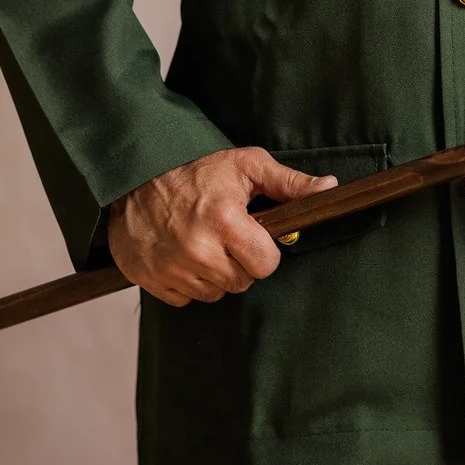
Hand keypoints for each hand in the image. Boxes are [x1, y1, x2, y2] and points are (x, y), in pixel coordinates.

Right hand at [107, 146, 337, 306]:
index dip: (264, 250)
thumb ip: (290, 183)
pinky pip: (185, 299)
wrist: (134, 175)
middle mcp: (198, 249)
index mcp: (225, 220)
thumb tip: (330, 189)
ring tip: (202, 241)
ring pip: (215, 292)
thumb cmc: (196, 169)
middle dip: (239, 261)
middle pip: (242, 282)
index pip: (267, 265)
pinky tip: (181, 254)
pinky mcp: (151, 280)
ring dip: (214, 273)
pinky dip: (187, 282)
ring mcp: (172, 268)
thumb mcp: (246, 166)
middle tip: (224, 234)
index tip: (252, 234)